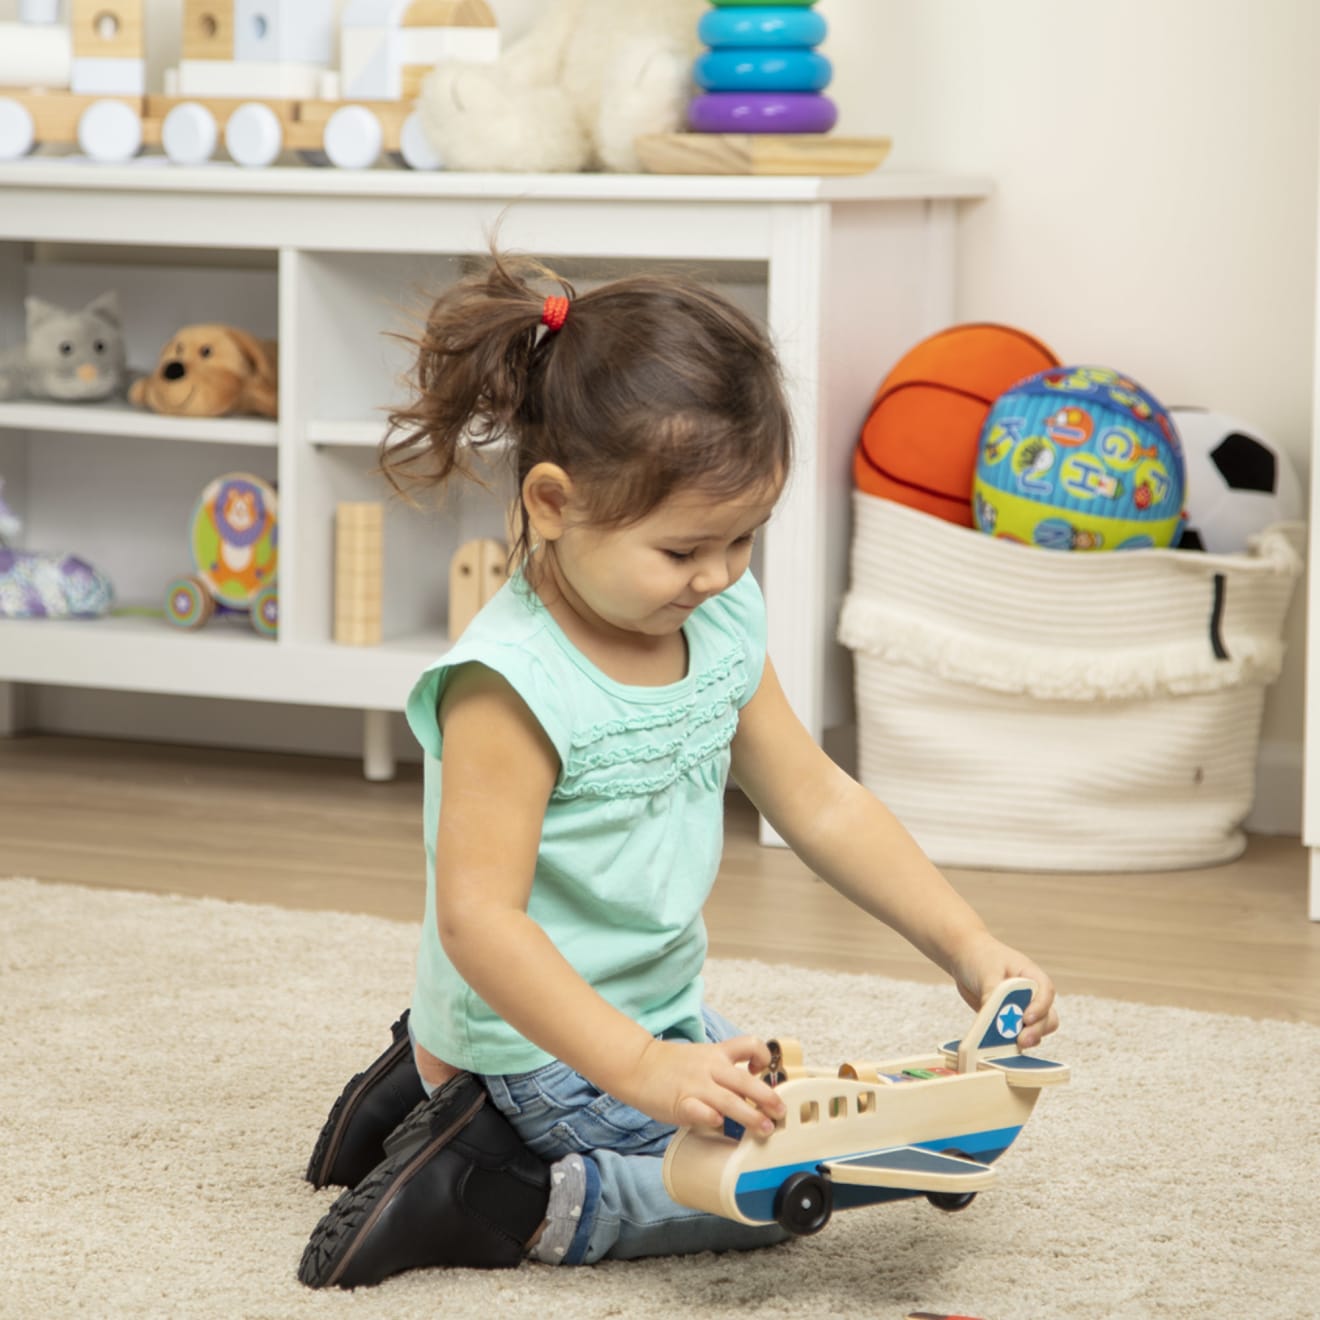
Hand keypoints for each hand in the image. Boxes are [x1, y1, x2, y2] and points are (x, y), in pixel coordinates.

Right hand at [624, 1036, 787, 1135]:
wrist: (637, 1064)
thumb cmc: (671, 1065)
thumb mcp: (701, 1057)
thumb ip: (723, 1071)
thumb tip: (749, 1093)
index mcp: (716, 1053)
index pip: (749, 1045)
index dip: (763, 1056)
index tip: (767, 1072)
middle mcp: (710, 1068)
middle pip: (746, 1080)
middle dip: (768, 1097)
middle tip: (781, 1111)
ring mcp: (696, 1086)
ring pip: (731, 1100)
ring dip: (751, 1116)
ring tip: (766, 1129)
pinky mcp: (681, 1103)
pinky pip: (701, 1112)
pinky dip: (713, 1119)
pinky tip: (720, 1125)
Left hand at [949, 932, 1058, 1049]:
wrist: (965, 959)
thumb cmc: (980, 958)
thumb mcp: (986, 971)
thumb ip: (992, 992)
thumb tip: (995, 1016)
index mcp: (1032, 975)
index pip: (1046, 992)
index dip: (1040, 1007)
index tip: (1026, 1018)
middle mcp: (1032, 994)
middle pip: (1047, 1016)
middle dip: (1036, 1030)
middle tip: (1021, 1040)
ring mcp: (1023, 1009)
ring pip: (1036, 1029)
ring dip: (1027, 1038)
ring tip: (1012, 1045)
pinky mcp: (1010, 1021)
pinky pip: (1017, 1034)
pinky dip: (1012, 1042)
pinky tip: (1002, 1047)